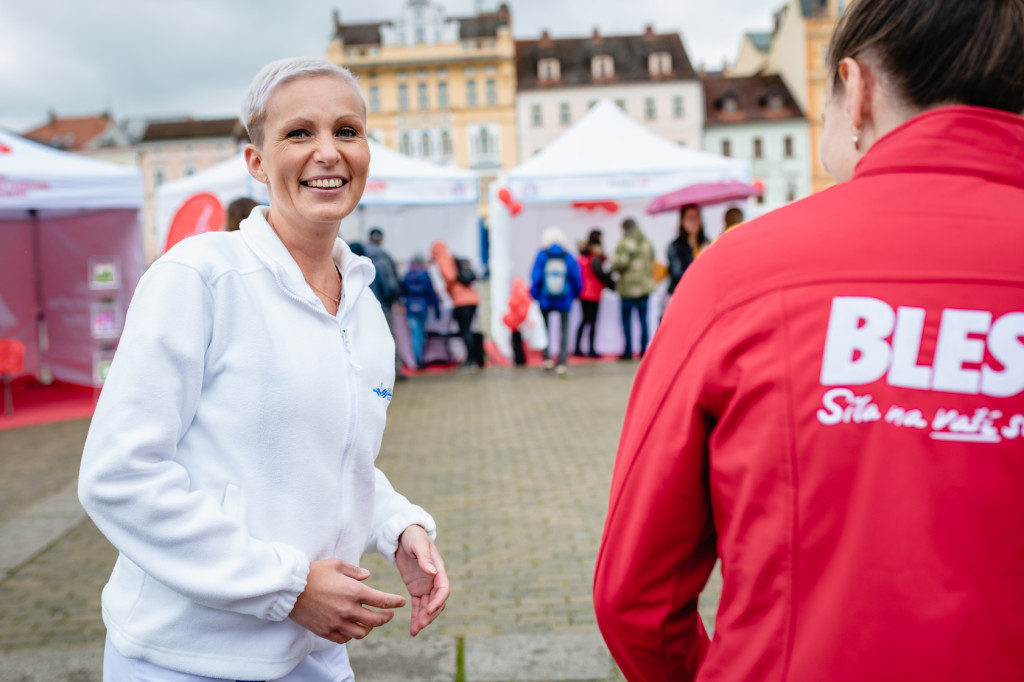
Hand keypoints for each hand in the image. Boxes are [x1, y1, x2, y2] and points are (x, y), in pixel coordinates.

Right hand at [289, 558, 405, 643]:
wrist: (290, 587)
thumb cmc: (314, 572)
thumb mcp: (336, 564)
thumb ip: (354, 571)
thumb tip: (367, 576)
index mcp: (354, 591)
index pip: (382, 601)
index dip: (394, 602)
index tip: (401, 602)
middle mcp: (348, 609)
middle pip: (376, 620)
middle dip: (386, 618)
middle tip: (388, 614)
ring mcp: (337, 622)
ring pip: (362, 633)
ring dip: (369, 628)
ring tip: (370, 622)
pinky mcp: (325, 631)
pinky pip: (344, 639)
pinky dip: (351, 635)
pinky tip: (352, 628)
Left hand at [395, 525, 449, 635]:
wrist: (403, 535)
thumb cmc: (413, 537)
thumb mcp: (418, 545)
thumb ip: (425, 558)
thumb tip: (432, 572)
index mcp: (439, 569)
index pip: (443, 589)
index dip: (438, 601)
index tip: (429, 611)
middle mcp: (434, 580)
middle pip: (437, 602)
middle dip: (430, 614)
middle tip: (420, 625)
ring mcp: (426, 586)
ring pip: (427, 607)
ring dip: (423, 619)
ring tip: (415, 630)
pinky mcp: (416, 589)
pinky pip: (417, 606)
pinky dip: (416, 616)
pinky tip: (412, 628)